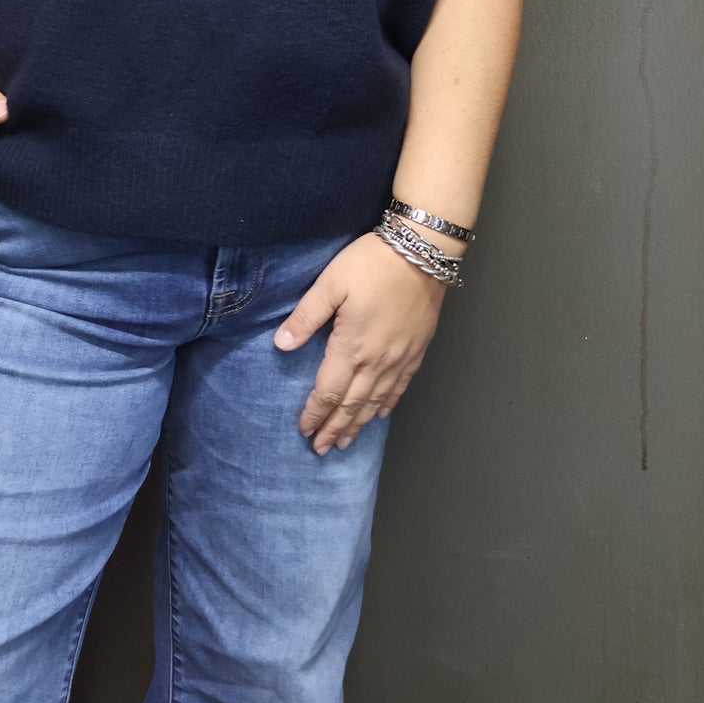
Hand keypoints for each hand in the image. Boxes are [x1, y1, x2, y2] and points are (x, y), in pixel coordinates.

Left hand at [273, 231, 447, 453]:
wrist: (422, 252)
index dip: (315, 413)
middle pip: (352, 404)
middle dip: (334, 428)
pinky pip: (400, 388)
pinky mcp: (416, 351)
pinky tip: (379, 414)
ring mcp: (400, 358)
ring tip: (345, 442)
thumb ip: (306, 317)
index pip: (328, 391)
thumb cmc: (371, 264)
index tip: (303, 430)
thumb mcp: (330, 283)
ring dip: (358, 424)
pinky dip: (387, 405)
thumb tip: (281, 345)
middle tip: (321, 449)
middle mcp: (377, 361)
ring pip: (376, 402)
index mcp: (351, 346)